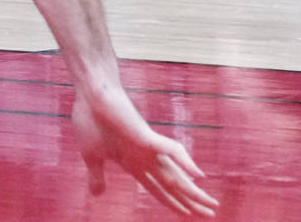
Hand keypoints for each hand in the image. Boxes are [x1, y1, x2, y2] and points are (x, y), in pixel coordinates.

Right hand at [72, 81, 215, 215]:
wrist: (89, 92)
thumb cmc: (90, 118)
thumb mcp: (91, 157)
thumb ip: (97, 176)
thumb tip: (97, 194)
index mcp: (132, 163)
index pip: (158, 189)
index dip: (173, 203)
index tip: (188, 214)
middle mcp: (144, 157)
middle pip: (172, 185)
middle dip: (190, 201)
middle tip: (210, 213)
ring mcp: (147, 147)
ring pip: (175, 175)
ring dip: (193, 191)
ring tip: (211, 204)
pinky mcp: (145, 135)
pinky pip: (169, 150)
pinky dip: (184, 161)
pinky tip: (198, 174)